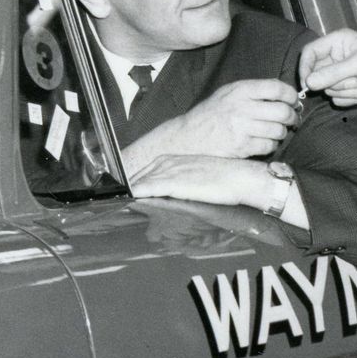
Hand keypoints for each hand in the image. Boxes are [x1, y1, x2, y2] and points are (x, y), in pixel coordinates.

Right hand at [126, 78, 302, 175]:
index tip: (294, 101)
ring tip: (276, 132)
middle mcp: (241, 108)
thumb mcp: (227, 94)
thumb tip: (284, 95)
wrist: (187, 138)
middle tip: (292, 119)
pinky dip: (271, 145)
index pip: (277, 88)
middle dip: (292, 116)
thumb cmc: (210, 115)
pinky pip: (269, 146)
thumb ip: (253, 91)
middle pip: (282, 111)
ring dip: (282, 132)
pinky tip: (264, 142)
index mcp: (240, 90)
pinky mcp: (241, 147)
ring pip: (278, 130)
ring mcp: (241, 128)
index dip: (291, 96)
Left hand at [130, 154, 290, 216]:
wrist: (243, 178)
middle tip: (113, 194)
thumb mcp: (200, 175)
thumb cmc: (228, 179)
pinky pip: (151, 187)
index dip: (134, 179)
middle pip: (140, 174)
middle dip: (128, 184)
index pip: (147, 169)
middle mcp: (171, 162)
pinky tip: (129, 197)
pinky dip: (138, 192)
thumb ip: (184, 181)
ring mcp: (173, 171)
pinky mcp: (177, 182)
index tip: (124, 188)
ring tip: (115, 198)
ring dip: (129, 189)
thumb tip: (175, 192)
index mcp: (176, 159)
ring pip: (142, 180)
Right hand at [300, 29, 356, 106]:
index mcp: (339, 42)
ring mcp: (343, 76)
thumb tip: (308, 83)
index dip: (305, 68)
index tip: (308, 84)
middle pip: (317, 76)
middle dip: (337, 83)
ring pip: (329, 91)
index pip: (309, 52)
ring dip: (350, 92)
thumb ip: (332, 73)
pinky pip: (339, 100)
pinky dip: (355, 99)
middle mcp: (338, 58)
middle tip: (356, 80)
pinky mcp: (350, 91)